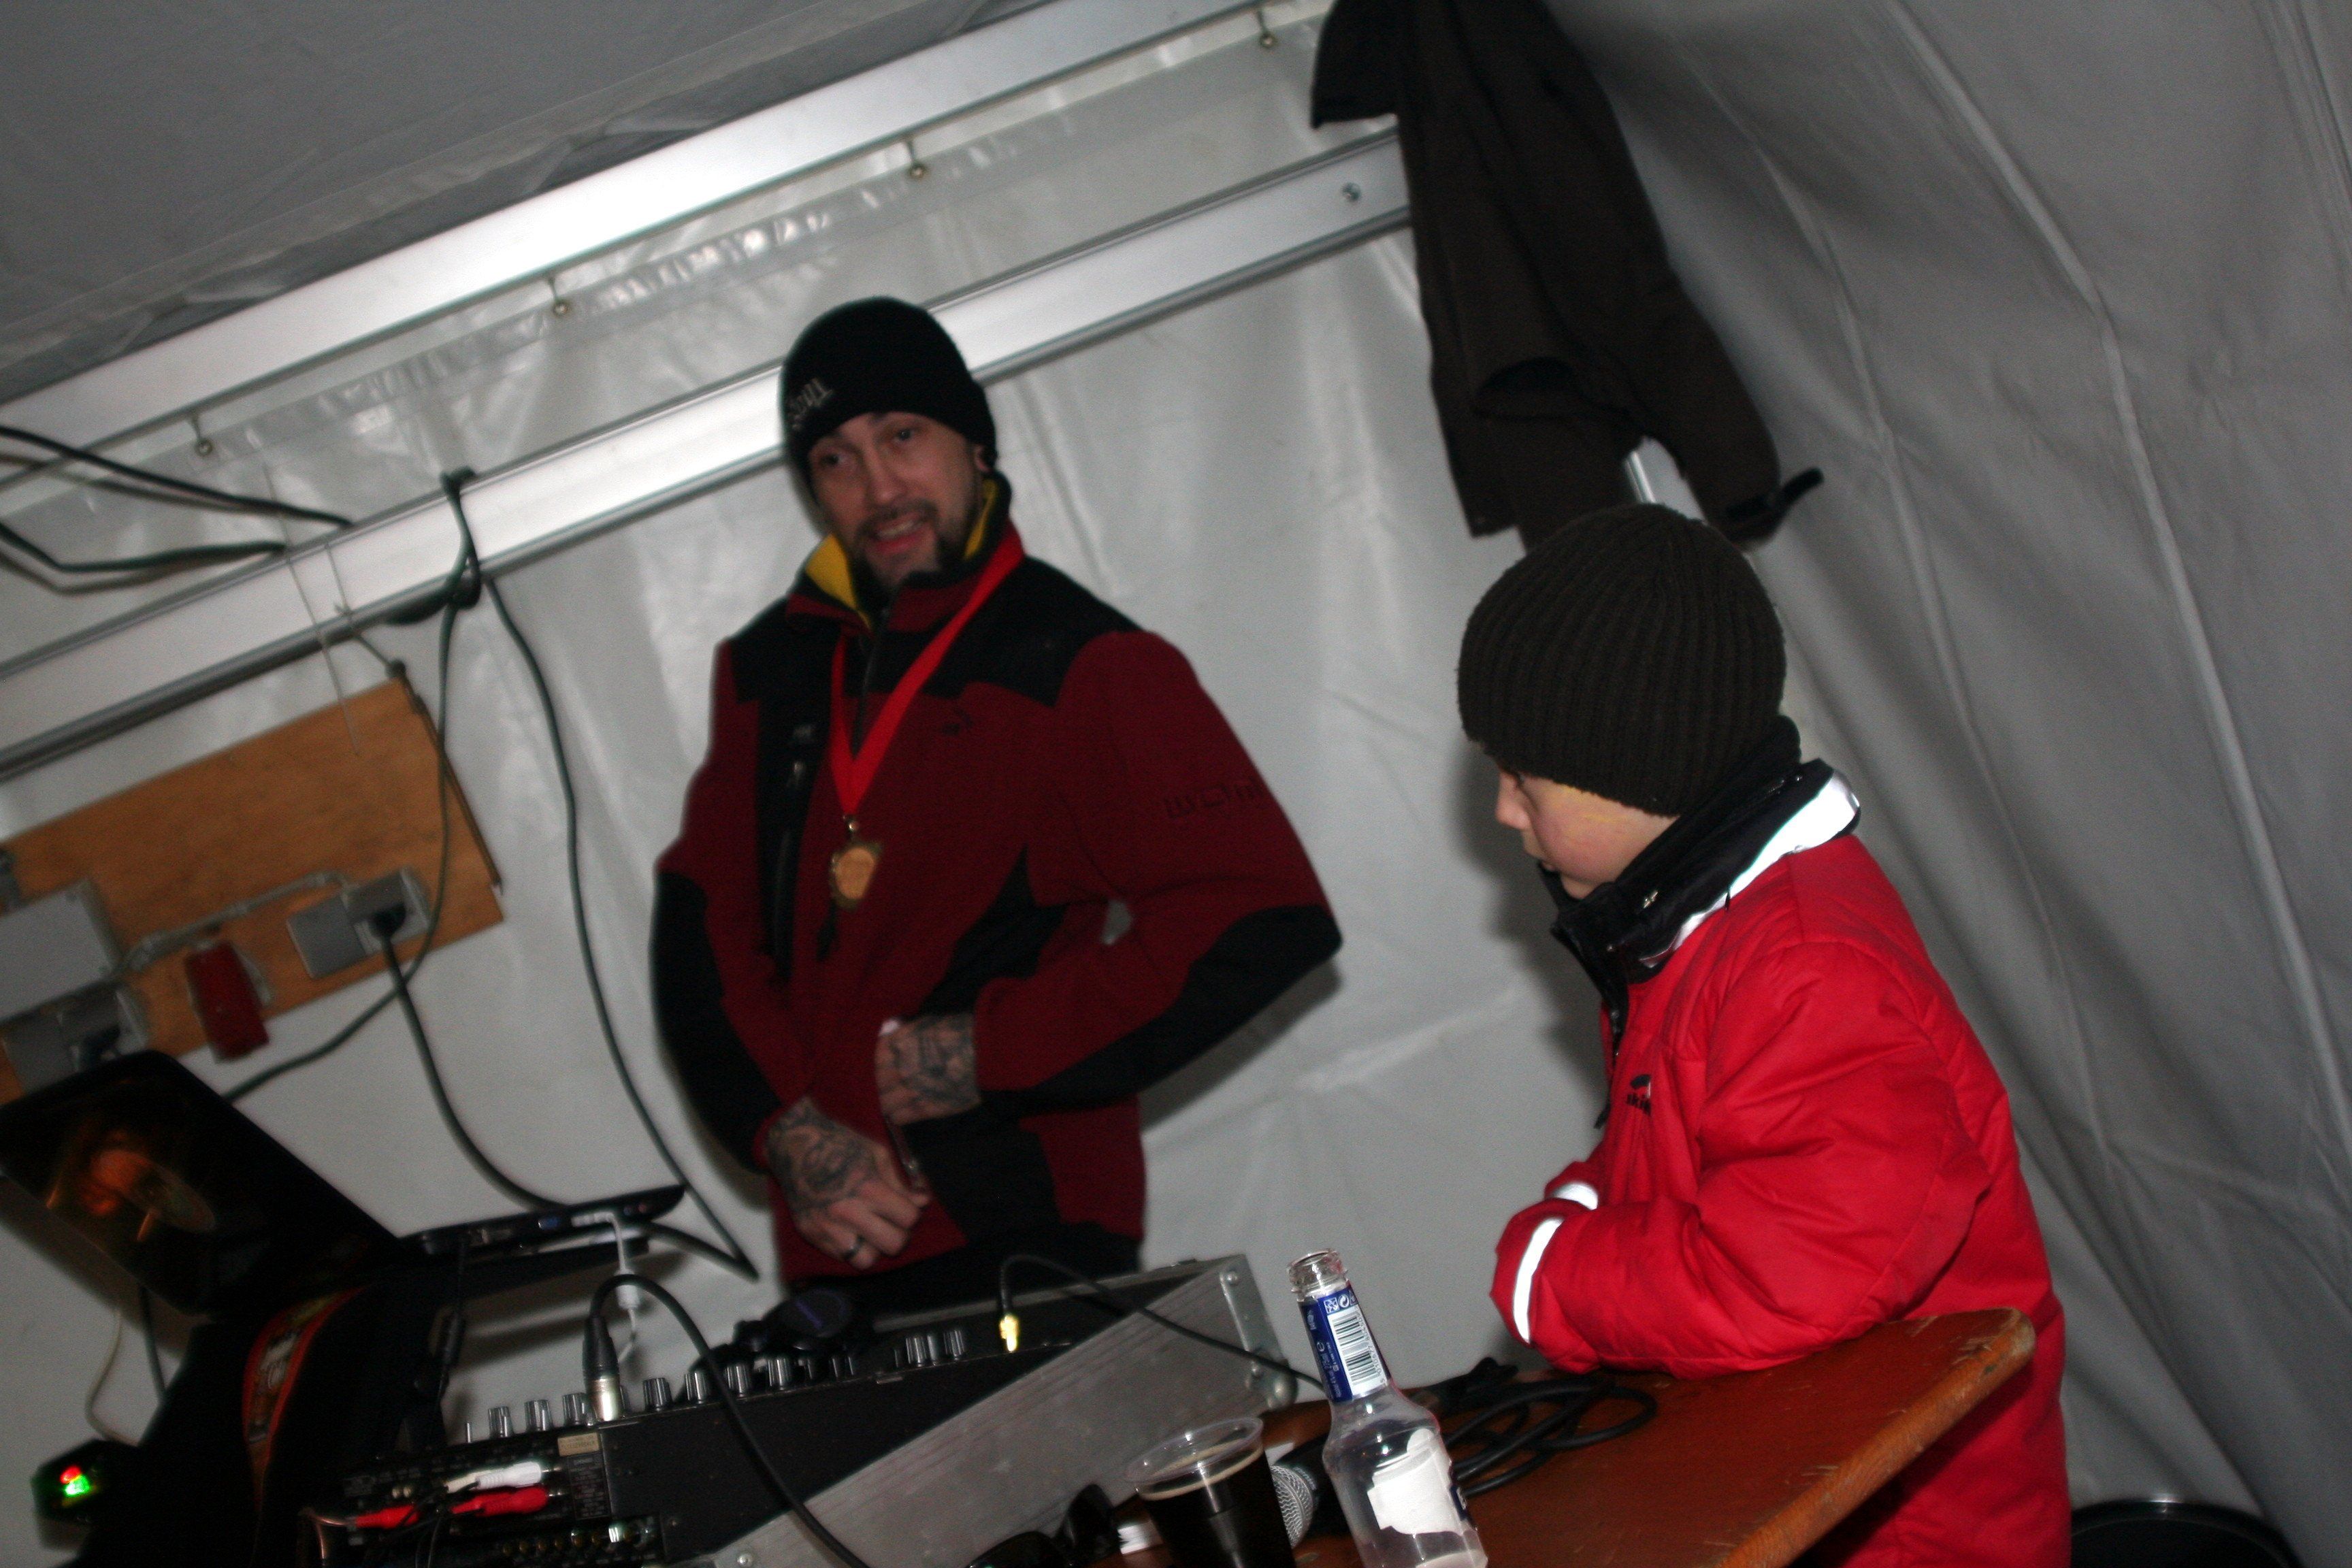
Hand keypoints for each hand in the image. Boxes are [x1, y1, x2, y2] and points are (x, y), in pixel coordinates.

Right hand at [764, 1097, 927, 1267]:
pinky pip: (841, 1257)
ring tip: (869, 1230)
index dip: (911, 1213)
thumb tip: (922, 1202)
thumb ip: (900, 1182)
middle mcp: (848, 1212)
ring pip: (866, 1260)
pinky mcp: (811, 1234)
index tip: (904, 1208)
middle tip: (891, 1223)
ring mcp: (827, 1227)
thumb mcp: (877, 1154)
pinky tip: (849, 1229)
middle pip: (893, 1245)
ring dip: (873, 1247)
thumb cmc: (839, 1144)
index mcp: (868, 1189)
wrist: (794, 1146)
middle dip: (898, 1234)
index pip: (908, 1219)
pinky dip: (850, 1247)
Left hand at [875, 1014, 980, 1125]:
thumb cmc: (961, 1032)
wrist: (985, 1053)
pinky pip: (899, 1117)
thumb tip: (892, 1036)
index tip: (892, 1064)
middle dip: (886, 1083)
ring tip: (902, 1100)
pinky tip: (909, 1110)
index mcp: (898, 1044)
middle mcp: (898, 1068)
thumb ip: (906, 1034)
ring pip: (885, 1103)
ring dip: (892, 1101)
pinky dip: (901, 1115)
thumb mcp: (927, 1024)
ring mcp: (910, 1090)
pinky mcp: (924, 1108)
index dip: (885, 1062)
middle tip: (898, 1083)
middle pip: (879, 1082)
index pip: (878, 1058)